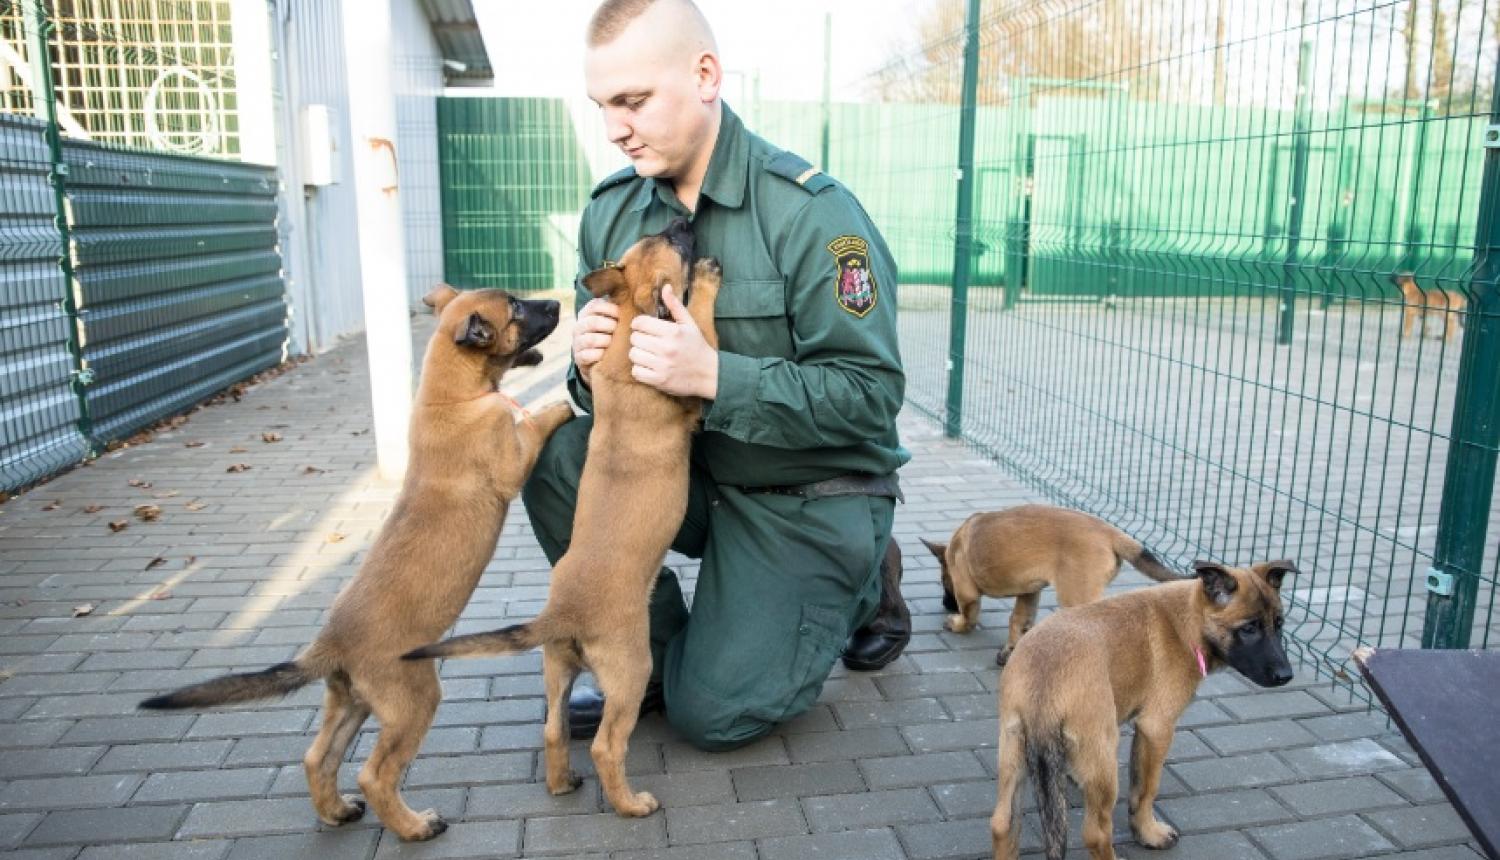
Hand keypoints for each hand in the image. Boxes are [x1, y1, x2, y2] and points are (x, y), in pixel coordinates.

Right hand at [572, 297, 618, 385]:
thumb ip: (616, 311)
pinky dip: (599, 355)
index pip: (595, 305)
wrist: (595, 359)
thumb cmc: (607, 334)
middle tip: (618, 330)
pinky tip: (606, 354)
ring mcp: (577, 342)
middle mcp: (579, 326)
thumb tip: (631, 302)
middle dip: (609, 326)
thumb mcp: (610, 320)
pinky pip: (587, 355)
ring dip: (605, 341)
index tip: (620, 315)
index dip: (610, 309)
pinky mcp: (578, 357)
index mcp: (586, 313)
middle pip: (593, 322)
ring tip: (613, 343)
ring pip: (591, 339)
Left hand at [628, 284, 717, 398]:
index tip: (644, 328)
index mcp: (673, 332)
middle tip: (647, 341)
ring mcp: (662, 365)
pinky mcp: (659, 380)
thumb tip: (665, 287)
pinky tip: (649, 366)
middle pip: (634, 338)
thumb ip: (675, 306)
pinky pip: (636, 372)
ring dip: (638, 354)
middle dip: (639, 338)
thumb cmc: (697, 347)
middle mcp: (666, 348)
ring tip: (648, 354)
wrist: (710, 374)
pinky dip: (640, 369)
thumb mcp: (689, 324)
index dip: (639, 324)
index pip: (640, 323)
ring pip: (633, 355)